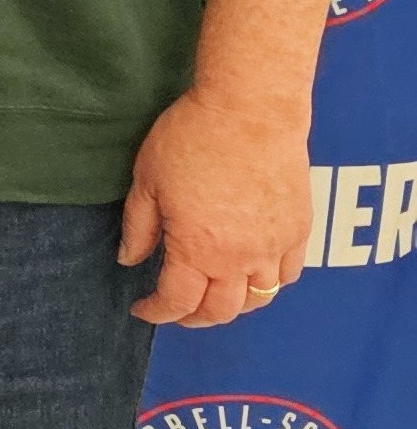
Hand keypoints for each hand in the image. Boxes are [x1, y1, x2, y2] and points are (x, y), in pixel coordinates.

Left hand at [121, 84, 315, 326]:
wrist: (251, 111)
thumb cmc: (190, 139)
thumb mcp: (146, 180)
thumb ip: (139, 227)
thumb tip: (128, 259)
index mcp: (197, 249)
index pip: (177, 301)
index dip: (156, 312)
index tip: (141, 309)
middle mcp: (240, 258)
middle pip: (221, 311)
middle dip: (193, 317)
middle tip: (175, 310)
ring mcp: (275, 247)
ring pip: (259, 299)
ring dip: (233, 306)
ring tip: (212, 297)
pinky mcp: (299, 230)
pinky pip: (287, 274)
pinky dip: (269, 283)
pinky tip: (252, 274)